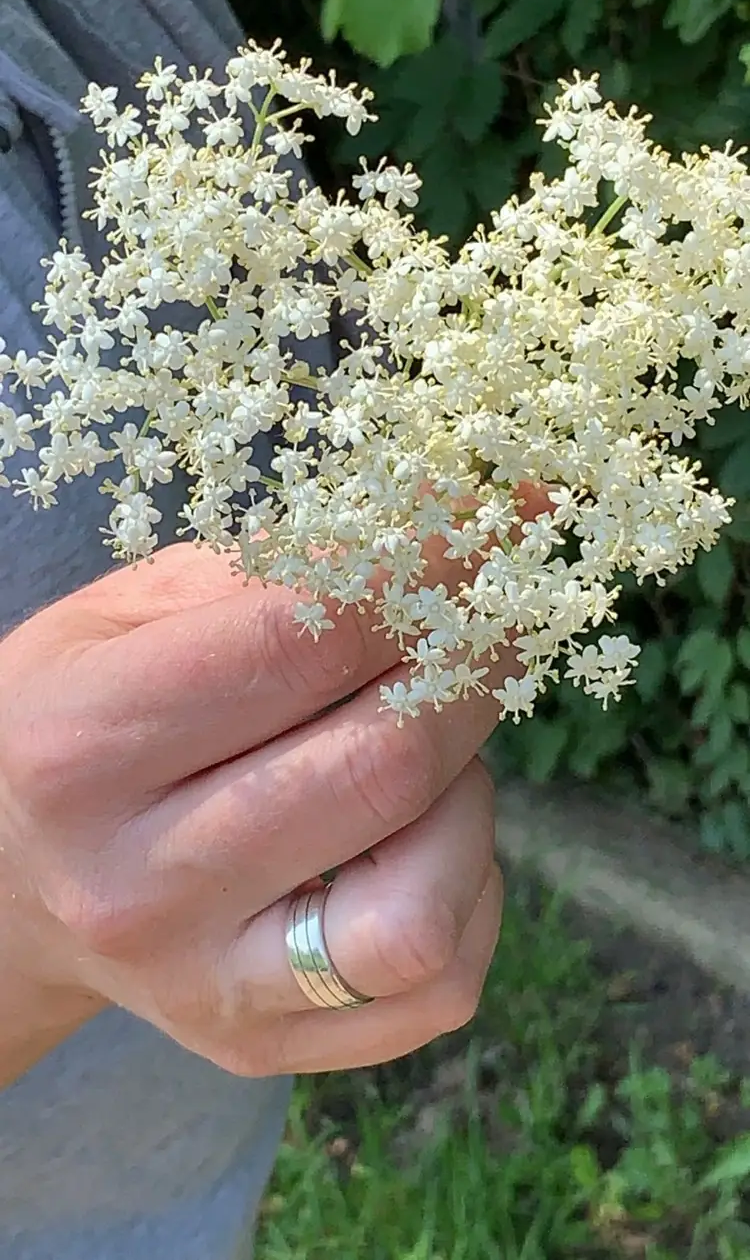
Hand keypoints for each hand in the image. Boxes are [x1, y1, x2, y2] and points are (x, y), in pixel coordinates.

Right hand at [0, 538, 511, 1079]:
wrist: (5, 884)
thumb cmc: (73, 724)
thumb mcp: (120, 619)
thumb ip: (262, 575)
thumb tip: (433, 528)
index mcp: (87, 746)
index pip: (302, 645)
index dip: (425, 571)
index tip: (496, 525)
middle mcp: (141, 885)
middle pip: (378, 772)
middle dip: (472, 671)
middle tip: (495, 620)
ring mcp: (206, 986)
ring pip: (419, 915)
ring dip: (466, 805)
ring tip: (431, 752)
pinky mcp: (262, 1045)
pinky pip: (436, 988)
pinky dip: (469, 893)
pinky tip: (426, 838)